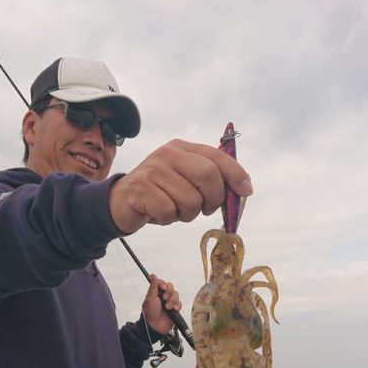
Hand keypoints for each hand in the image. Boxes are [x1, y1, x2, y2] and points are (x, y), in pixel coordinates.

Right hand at [109, 138, 252, 233]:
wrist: (121, 203)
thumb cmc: (161, 194)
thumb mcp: (186, 181)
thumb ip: (211, 181)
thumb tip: (243, 191)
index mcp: (182, 148)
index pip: (216, 156)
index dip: (236, 174)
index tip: (246, 191)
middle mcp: (167, 154)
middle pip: (207, 176)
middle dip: (213, 200)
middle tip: (205, 209)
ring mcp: (152, 170)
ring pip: (190, 200)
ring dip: (187, 214)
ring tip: (175, 210)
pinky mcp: (140, 189)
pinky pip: (169, 212)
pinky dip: (168, 219)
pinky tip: (159, 214)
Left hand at [142, 274, 181, 335]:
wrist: (155, 326)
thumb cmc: (150, 313)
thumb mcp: (150, 299)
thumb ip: (153, 287)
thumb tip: (152, 275)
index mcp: (156, 292)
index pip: (162, 283)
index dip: (163, 284)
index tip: (162, 287)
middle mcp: (164, 296)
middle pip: (171, 287)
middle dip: (169, 292)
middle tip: (164, 298)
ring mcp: (170, 302)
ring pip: (176, 294)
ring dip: (172, 300)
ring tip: (167, 307)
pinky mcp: (175, 308)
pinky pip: (180, 303)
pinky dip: (177, 306)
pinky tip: (173, 309)